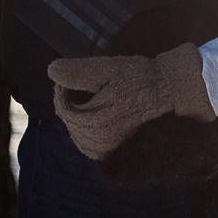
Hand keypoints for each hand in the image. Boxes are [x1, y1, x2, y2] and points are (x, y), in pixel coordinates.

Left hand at [47, 44, 213, 159]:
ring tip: (86, 99)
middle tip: (77, 86)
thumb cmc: (139, 76)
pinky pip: (87, 144)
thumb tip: (51, 70)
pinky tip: (91, 116)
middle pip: (68, 122)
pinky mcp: (111, 149)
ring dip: (75, 117)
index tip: (68, 78)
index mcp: (95, 120)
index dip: (61, 91)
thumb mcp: (109, 68)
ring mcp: (105, 146)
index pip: (64, 109)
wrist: (166, 89)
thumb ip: (79, 72)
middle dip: (68, 103)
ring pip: (76, 134)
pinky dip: (83, 131)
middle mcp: (98, 138)